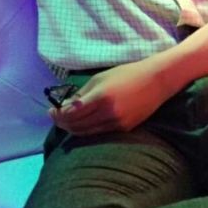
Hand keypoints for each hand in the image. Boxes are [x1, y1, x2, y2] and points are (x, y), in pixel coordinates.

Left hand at [49, 58, 170, 135]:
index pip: (71, 114)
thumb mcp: (100, 78)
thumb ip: (82, 94)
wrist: (156, 81)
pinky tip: (83, 123)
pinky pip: (99, 133)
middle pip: (76, 126)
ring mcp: (117, 124)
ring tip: (67, 120)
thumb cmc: (127, 74)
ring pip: (86, 133)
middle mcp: (108, 114)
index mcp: (101, 97)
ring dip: (73, 128)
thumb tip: (65, 106)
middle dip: (62, 123)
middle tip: (56, 116)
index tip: (51, 110)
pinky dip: (87, 130)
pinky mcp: (124, 130)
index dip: (57, 114)